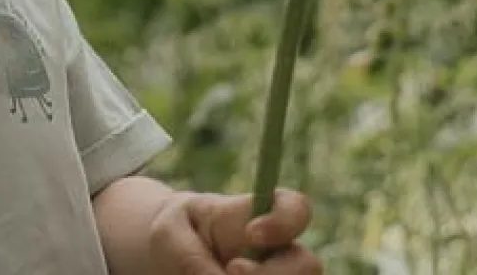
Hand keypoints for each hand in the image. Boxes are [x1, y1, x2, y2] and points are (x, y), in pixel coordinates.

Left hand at [148, 189, 320, 274]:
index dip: (283, 223)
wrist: (171, 258)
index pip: (296, 208)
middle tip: (230, 271)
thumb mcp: (169, 235)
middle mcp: (277, 252)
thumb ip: (190, 257)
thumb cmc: (174, 235)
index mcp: (254, 217)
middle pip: (307, 264)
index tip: (250, 234)